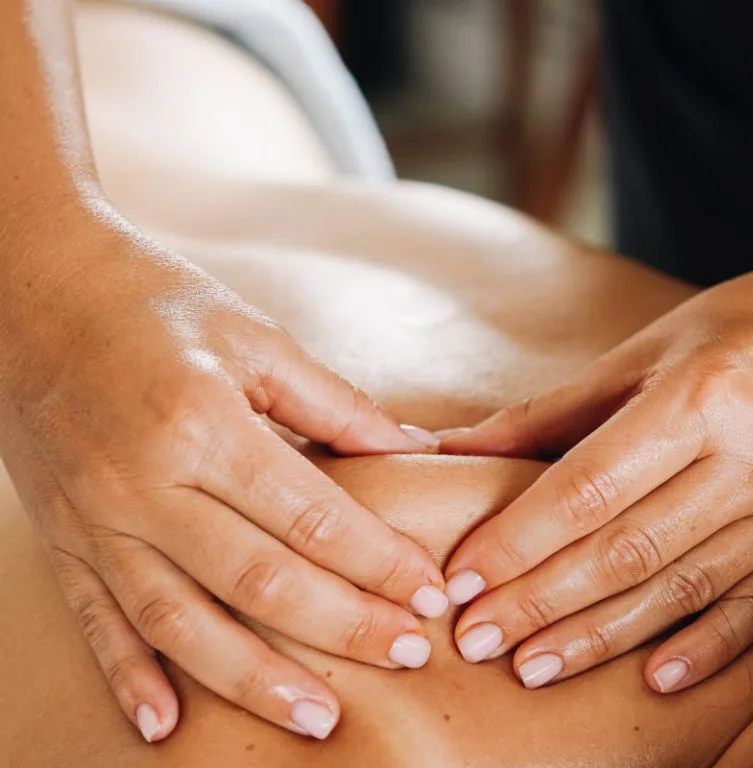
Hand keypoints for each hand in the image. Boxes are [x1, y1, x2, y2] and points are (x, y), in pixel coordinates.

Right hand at [0, 210, 446, 741]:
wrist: (32, 292)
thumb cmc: (157, 305)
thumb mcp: (254, 339)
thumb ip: (335, 404)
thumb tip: (414, 450)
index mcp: (201, 423)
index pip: (311, 516)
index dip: (380, 562)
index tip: (430, 595)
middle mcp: (143, 482)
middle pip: (258, 579)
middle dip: (343, 627)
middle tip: (409, 654)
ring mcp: (95, 520)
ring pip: (181, 622)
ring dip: (254, 680)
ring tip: (319, 720)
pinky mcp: (62, 539)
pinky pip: (95, 621)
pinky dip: (130, 678)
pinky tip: (167, 727)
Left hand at [439, 243, 752, 691]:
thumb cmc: (728, 337)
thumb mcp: (636, 356)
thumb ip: (544, 415)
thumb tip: (448, 449)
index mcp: (699, 397)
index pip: (589, 487)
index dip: (518, 540)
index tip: (462, 579)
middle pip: (628, 549)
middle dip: (541, 600)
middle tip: (477, 636)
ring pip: (681, 590)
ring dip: (601, 636)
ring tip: (532, 665)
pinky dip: (703, 650)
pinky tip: (650, 679)